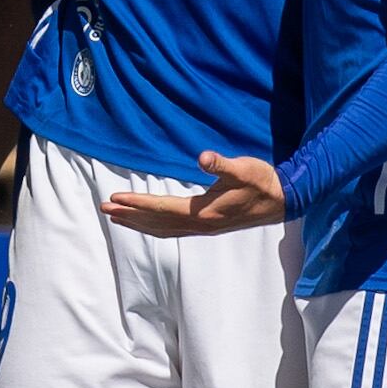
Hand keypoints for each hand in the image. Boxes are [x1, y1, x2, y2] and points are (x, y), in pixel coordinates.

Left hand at [99, 152, 287, 234]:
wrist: (283, 201)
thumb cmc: (263, 181)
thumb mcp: (244, 168)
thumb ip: (223, 164)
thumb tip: (203, 157)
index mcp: (206, 212)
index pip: (163, 208)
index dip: (138, 204)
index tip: (115, 200)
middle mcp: (201, 225)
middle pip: (157, 222)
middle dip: (130, 215)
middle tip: (103, 209)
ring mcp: (204, 229)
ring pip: (163, 229)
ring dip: (138, 223)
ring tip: (116, 217)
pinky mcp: (208, 227)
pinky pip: (173, 230)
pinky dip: (154, 227)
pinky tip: (146, 223)